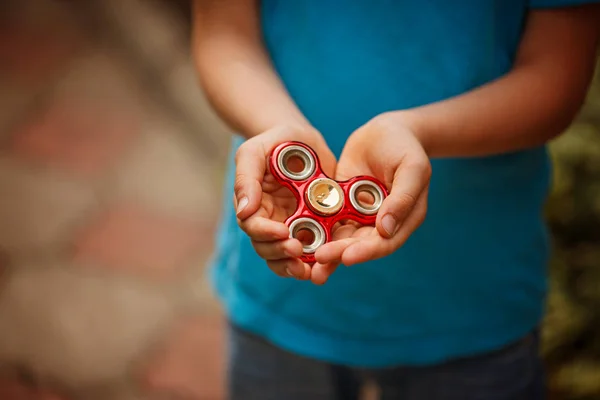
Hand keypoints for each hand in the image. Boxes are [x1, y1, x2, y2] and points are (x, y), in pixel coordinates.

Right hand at [234, 125, 336, 279]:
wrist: (306, 139)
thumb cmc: (277, 140)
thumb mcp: (257, 150)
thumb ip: (247, 177)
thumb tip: (243, 211)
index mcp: (254, 204)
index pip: (253, 226)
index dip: (265, 233)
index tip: (283, 232)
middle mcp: (270, 220)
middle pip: (267, 248)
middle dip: (280, 253)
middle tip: (297, 250)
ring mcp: (292, 226)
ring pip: (285, 257)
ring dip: (293, 267)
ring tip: (307, 271)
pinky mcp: (315, 227)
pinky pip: (312, 251)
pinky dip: (315, 263)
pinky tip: (321, 269)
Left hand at [312, 113, 430, 283]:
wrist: (385, 131)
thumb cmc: (405, 147)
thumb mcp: (412, 167)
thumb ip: (403, 198)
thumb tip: (386, 230)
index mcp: (403, 219)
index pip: (385, 242)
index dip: (366, 252)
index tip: (347, 257)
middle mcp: (380, 223)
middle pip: (359, 244)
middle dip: (340, 253)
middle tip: (320, 259)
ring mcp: (359, 215)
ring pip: (341, 238)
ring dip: (326, 250)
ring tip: (307, 263)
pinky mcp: (340, 204)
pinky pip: (327, 220)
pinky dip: (315, 229)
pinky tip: (299, 238)